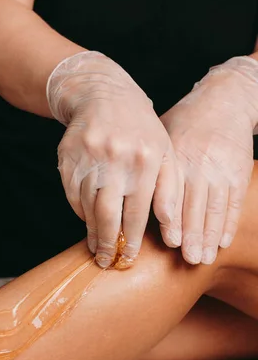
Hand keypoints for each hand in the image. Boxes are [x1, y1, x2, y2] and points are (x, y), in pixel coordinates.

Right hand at [47, 51, 179, 266]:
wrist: (103, 94)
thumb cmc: (141, 131)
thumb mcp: (164, 154)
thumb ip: (170, 191)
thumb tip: (169, 229)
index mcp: (145, 160)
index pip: (137, 212)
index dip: (132, 240)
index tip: (128, 258)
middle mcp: (116, 159)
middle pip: (108, 214)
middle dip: (108, 243)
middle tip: (106, 261)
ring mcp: (88, 158)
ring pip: (87, 207)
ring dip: (92, 231)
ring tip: (97, 247)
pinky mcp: (67, 159)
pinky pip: (71, 195)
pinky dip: (79, 212)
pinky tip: (87, 220)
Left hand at [161, 56, 257, 264]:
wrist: (224, 100)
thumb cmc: (183, 122)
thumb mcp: (160, 136)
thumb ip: (148, 167)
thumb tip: (121, 196)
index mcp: (176, 156)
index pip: (172, 194)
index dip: (171, 220)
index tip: (168, 242)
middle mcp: (199, 163)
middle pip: (194, 206)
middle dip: (191, 236)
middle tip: (187, 259)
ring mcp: (221, 168)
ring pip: (215, 208)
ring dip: (209, 237)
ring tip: (203, 258)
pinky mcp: (239, 172)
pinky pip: (233, 203)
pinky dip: (228, 224)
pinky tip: (222, 242)